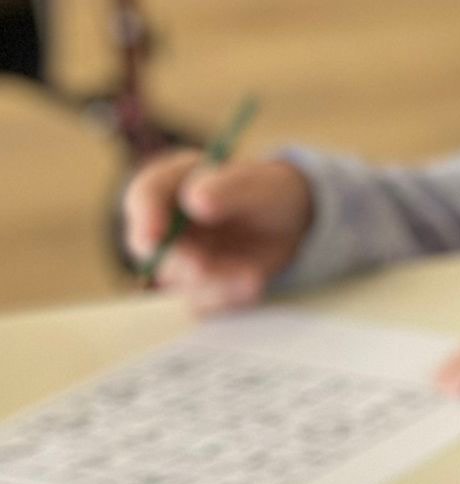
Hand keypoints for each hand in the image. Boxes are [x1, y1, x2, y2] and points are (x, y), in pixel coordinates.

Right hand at [121, 152, 312, 306]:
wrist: (291, 223)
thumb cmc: (270, 192)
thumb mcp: (261, 185)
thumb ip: (229, 188)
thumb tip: (195, 200)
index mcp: (175, 181)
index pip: (145, 195)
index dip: (143, 218)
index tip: (152, 239)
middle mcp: (167, 221)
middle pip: (151, 248)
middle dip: (180, 261)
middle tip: (204, 266)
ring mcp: (178, 255)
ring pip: (177, 281)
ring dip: (213, 284)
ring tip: (252, 277)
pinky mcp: (195, 284)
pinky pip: (200, 302)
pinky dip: (226, 298)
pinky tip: (252, 285)